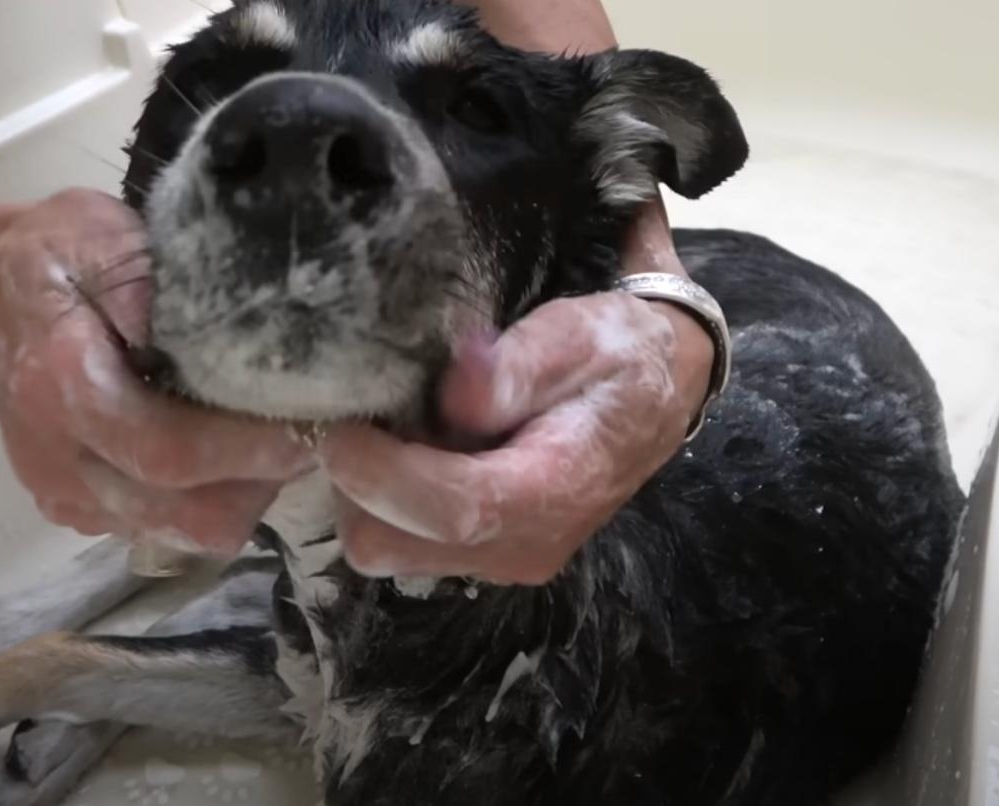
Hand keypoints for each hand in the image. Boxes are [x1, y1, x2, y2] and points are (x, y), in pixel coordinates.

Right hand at [0, 190, 312, 548]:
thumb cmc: (53, 255)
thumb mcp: (101, 235)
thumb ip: (154, 285)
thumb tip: (224, 333)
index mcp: (61, 385)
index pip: (168, 452)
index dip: (248, 452)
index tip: (309, 427)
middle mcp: (57, 458)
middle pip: (183, 515)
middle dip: (259, 484)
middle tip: (304, 433)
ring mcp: (65, 494)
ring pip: (180, 532)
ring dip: (239, 496)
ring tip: (267, 439)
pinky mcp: (77, 511)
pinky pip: (162, 529)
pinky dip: (206, 500)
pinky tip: (221, 450)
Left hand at [318, 199, 714, 583]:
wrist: (659, 393)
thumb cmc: (616, 356)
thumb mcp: (577, 334)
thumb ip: (518, 364)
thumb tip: (457, 392)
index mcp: (554, 494)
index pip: (451, 510)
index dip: (381, 473)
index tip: (340, 428)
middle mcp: (522, 548)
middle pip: (392, 546)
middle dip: (357, 486)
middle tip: (363, 420)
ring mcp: (500, 562)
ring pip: (386, 550)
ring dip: (366, 495)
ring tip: (393, 429)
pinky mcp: (482, 556)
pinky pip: (402, 544)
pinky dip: (385, 503)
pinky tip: (413, 450)